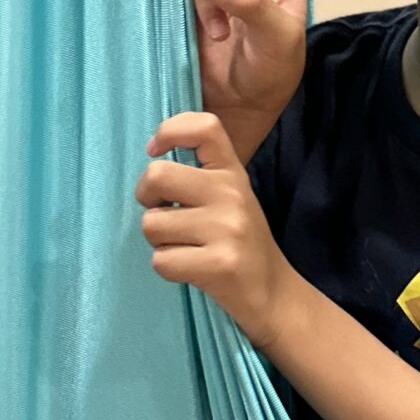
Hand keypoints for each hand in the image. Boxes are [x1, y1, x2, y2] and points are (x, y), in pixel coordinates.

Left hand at [137, 110, 295, 352]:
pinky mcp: (219, 263)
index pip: (204, 127)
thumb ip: (200, 176)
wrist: (272, 292)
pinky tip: (192, 268)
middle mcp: (232, 193)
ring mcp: (227, 228)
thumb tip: (151, 159)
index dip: (170, 130)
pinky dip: (168, 268)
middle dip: (147, 198)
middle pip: (157, 175)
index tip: (154, 150)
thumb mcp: (230, 198)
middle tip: (164, 213)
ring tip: (186, 248)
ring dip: (159, 241)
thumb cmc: (239, 242)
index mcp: (233, 172)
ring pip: (151, 224)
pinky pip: (161, 260)